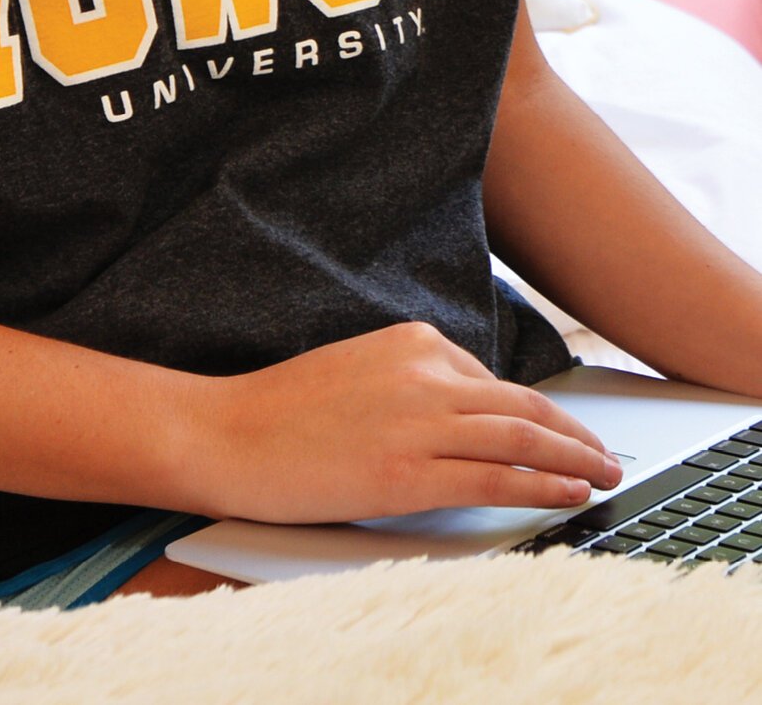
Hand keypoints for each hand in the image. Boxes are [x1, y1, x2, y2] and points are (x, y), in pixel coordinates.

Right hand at [193, 321, 622, 524]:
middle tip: (605, 456)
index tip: (562, 433)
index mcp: (411, 341)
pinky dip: (539, 487)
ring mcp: (418, 424)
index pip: (493, 381)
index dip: (537, 414)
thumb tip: (463, 413)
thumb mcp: (358, 370)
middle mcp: (423, 375)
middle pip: (522, 406)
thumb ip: (412, 382)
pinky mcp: (407, 473)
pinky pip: (493, 479)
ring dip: (573, 460)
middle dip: (574, 434)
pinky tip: (565, 495)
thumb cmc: (283, 409)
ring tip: (602, 477)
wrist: (228, 432)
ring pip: (520, 439)